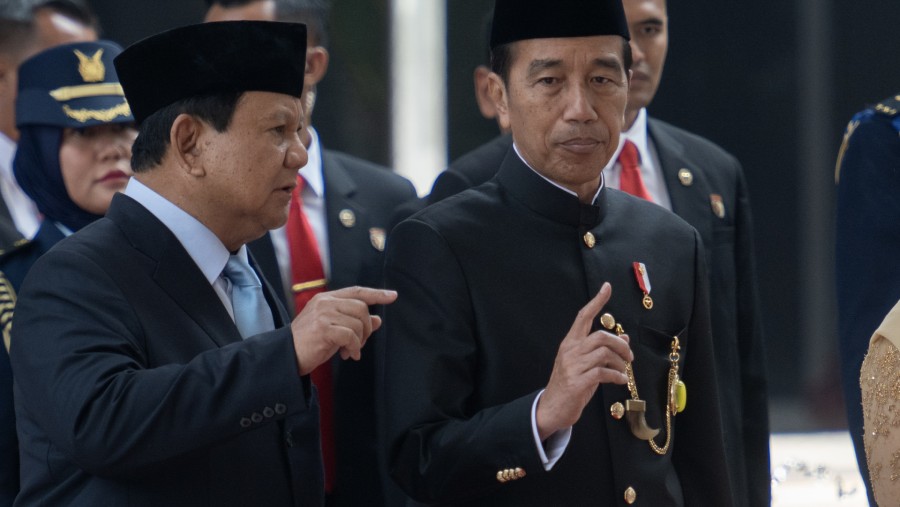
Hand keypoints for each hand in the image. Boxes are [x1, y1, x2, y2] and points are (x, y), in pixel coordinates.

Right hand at [291, 286, 397, 374]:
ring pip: (358, 323)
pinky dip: (354, 348)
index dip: (376, 293)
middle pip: (361, 308)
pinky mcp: (323, 328)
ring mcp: (323, 314)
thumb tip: (377, 320)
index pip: (356, 291)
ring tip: (350, 351)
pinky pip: (350, 336)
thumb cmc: (310, 343)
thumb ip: (354, 322)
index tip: (392, 296)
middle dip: (366, 328)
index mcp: (327, 299)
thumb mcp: (336, 329)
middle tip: (359, 343)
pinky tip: (348, 355)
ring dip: (359, 341)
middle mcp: (325, 302)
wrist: (287, 355)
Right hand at [536, 282, 632, 439]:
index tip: (607, 287)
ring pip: (604, 353)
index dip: (597, 301)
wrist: (553, 408)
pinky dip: (617, 376)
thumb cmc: (571, 385)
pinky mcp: (577, 382)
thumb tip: (625, 339)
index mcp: (571, 343)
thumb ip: (603, 351)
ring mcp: (573, 366)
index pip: (583, 316)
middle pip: (601, 336)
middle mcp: (570, 351)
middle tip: (629, 357)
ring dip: (620, 363)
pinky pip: (603, 373)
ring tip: (624, 372)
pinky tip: (620, 381)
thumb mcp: (586, 364)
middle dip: (620, 345)